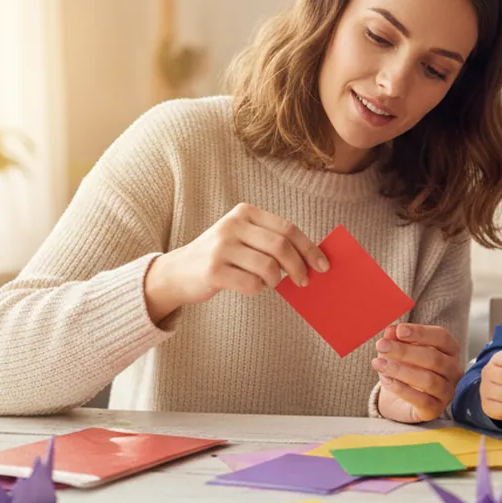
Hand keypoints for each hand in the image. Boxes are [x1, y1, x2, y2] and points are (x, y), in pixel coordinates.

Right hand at [143, 203, 328, 322]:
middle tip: (304, 281)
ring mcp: (221, 248)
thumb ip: (271, 242)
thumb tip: (311, 259)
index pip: (287, 229)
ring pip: (268, 267)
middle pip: (281, 247)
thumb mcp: (243, 238)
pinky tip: (250, 286)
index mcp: (244, 213)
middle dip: (299, 267)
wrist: (177, 272)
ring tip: (269, 283)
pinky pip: (252, 285)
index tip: (323, 266)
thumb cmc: (220, 257)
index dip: (309, 248)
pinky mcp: (213, 271)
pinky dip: (257, 289)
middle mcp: (232, 226)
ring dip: (275, 281)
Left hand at [374, 323, 461, 422]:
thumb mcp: (398, 350)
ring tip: (379, 364)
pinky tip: (386, 380)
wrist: (400, 399)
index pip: (441, 337)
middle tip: (382, 346)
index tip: (398, 330)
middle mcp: (453, 371)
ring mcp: (447, 392)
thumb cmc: (405, 368)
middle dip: (404, 351)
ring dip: (401, 370)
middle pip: (434, 358)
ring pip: (428, 380)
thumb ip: (396, 339)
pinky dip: (402, 389)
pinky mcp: (435, 410)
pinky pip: (422, 400)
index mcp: (450, 350)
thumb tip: (390, 331)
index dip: (420, 333)